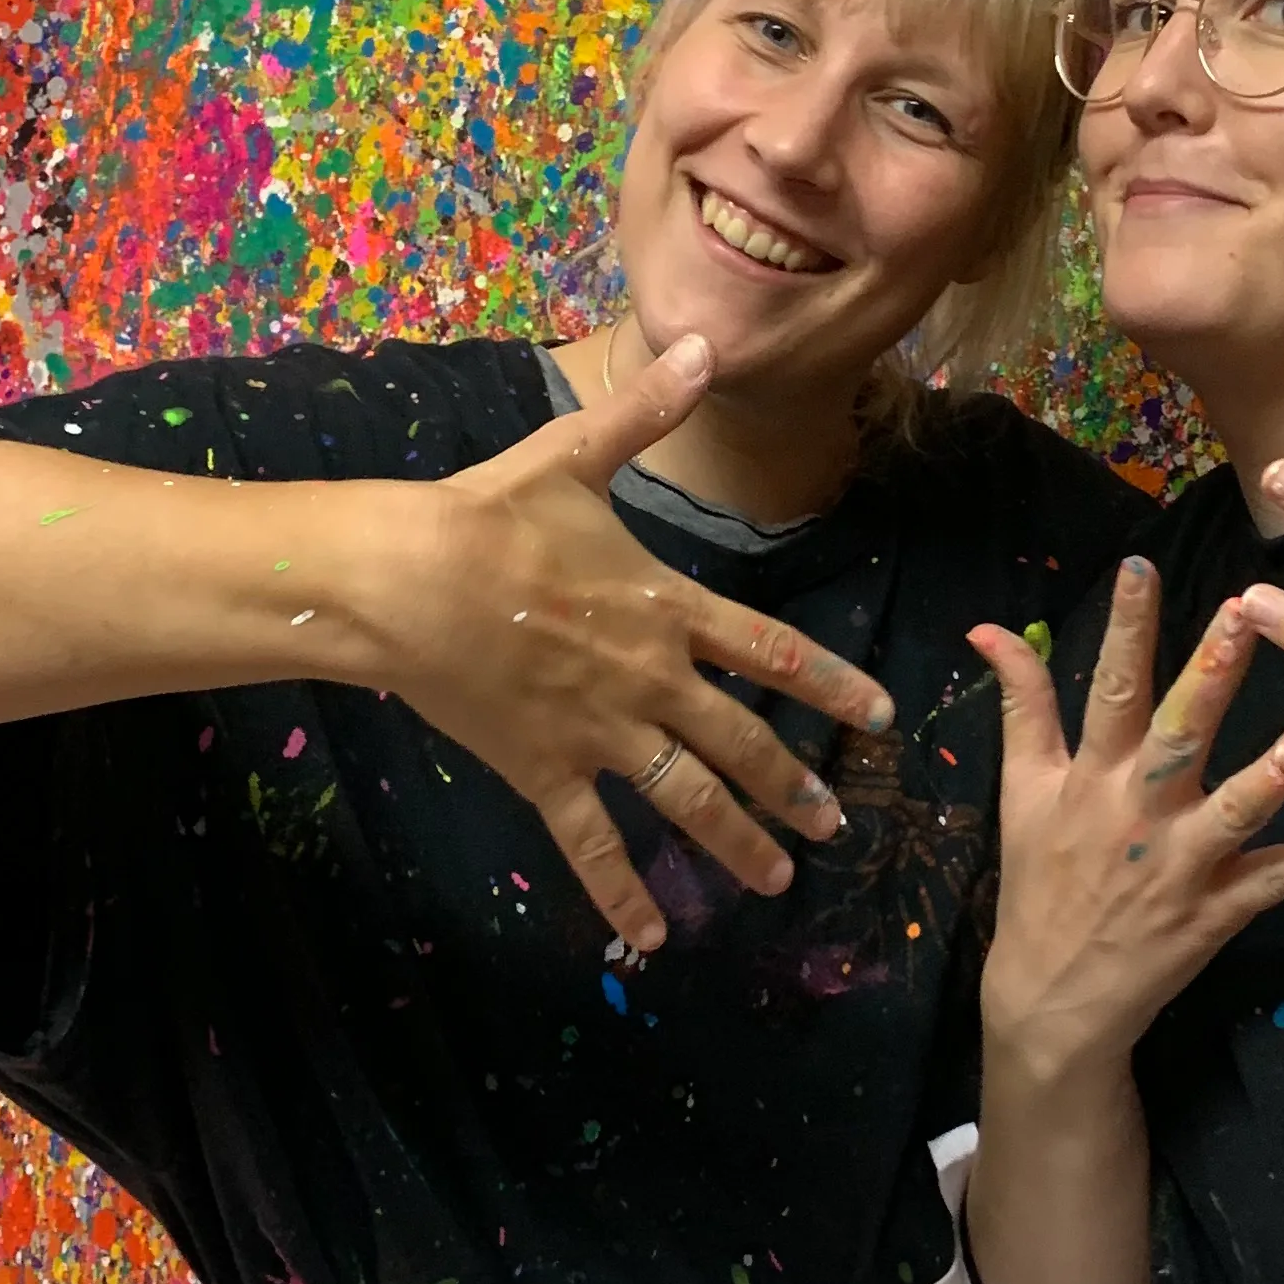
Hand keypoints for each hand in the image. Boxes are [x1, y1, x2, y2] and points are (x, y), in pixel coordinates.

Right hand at [368, 334, 896, 952]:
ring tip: (780, 877)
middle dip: (796, 786)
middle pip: (742, 741)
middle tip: (837, 824)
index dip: (832, 685)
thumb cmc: (487, 514)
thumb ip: (646, 412)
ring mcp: (600, 732)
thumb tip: (702, 343)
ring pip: (687, 798)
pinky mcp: (544, 771)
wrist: (403, 576)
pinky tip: (654, 939)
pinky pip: (593, 844)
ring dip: (737, 841)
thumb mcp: (574, 455)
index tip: (880, 716)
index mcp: (666, 606)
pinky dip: (623, 894)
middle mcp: (649, 678)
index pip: (773, 652)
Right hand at [969, 560, 1283, 1081]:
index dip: (1124, 629)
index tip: (1141, 566)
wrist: (1053, 997)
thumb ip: (1021, 706)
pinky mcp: (1216, 913)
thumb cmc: (1042, 881)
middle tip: (1245, 615)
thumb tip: (990, 628)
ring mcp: (1180, 866)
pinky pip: (1276, 881)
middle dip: (1210, 676)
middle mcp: (1136, 814)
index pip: (1107, 690)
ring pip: (1235, 812)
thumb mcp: (1021, 792)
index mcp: (1089, 779)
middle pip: (1176, 736)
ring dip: (1276, 770)